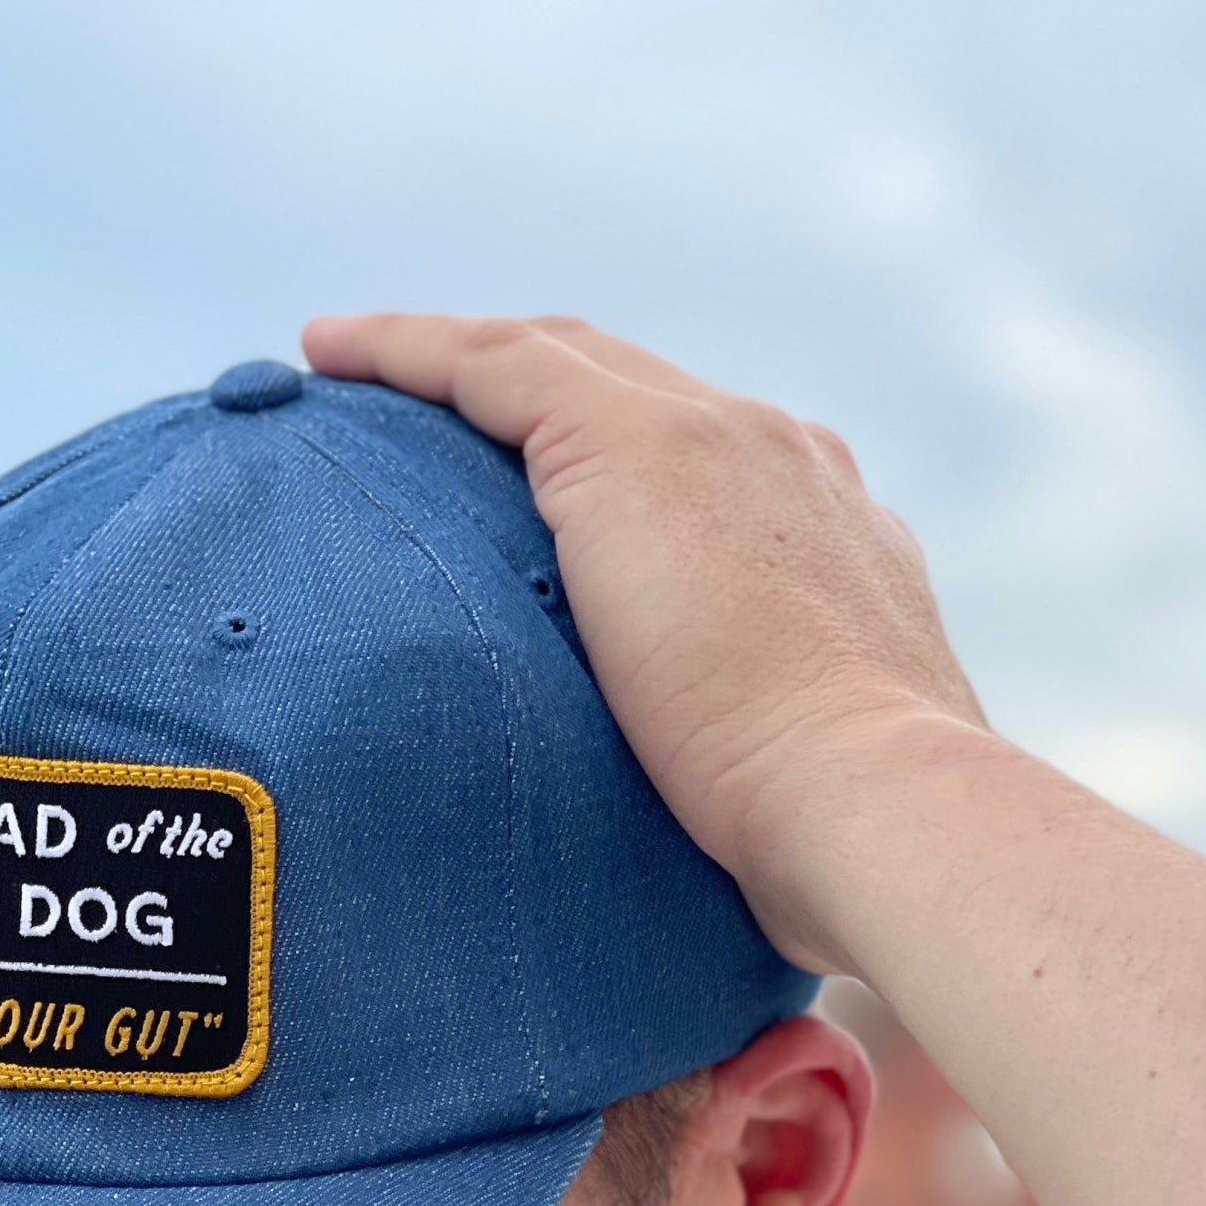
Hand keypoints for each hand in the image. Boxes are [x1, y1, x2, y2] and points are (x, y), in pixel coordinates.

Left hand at [301, 312, 986, 968]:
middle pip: (636, 393)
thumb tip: (732, 852)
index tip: (561, 514)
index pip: (714, 473)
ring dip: (457, 359)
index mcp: (836, 539)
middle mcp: (785, 461)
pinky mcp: (632, 448)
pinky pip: (492, 369)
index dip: (627, 473)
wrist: (876, 806)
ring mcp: (714, 441)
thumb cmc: (848, 846)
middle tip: (434, 416)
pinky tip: (329, 355)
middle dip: (537, 395)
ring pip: (561, 365)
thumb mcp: (810, 785)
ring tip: (353, 368)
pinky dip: (408, 353)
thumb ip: (771, 773)